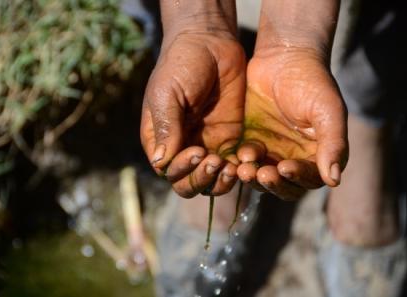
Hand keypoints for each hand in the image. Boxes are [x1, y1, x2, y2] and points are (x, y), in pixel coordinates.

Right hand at [141, 30, 245, 197]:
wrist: (211, 43)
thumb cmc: (181, 65)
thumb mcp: (168, 94)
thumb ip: (166, 127)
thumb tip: (161, 163)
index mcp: (160, 139)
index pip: (167, 170)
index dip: (181, 169)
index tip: (197, 150)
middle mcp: (182, 147)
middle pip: (187, 182)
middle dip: (200, 179)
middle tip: (215, 161)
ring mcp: (207, 145)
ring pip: (210, 181)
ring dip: (219, 181)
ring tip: (232, 168)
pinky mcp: (230, 140)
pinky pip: (232, 166)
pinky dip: (238, 170)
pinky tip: (246, 161)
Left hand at [237, 47, 347, 199]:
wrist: (282, 57)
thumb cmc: (311, 80)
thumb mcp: (327, 109)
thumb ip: (333, 143)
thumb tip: (334, 180)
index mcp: (317, 153)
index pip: (309, 179)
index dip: (298, 178)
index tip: (285, 167)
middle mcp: (295, 157)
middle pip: (284, 185)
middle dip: (273, 183)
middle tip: (260, 173)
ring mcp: (271, 151)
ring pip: (262, 177)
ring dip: (254, 177)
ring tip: (245, 168)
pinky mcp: (250, 142)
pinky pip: (245, 162)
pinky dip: (242, 163)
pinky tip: (238, 156)